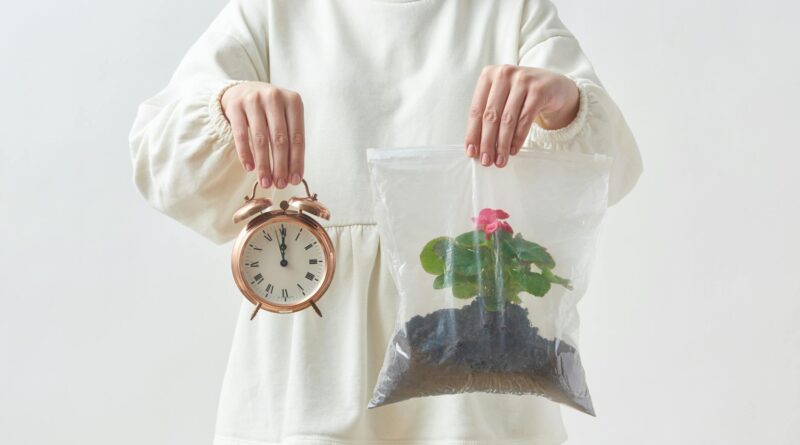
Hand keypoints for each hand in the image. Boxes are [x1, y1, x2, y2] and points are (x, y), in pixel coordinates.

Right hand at [221, 81, 304, 188]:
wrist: (244, 90)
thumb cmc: (270, 110)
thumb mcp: (285, 117)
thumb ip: (291, 139)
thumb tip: (293, 174)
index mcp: (293, 101)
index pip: (297, 137)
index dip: (296, 161)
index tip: (294, 180)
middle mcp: (274, 97)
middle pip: (280, 139)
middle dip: (280, 166)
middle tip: (280, 185)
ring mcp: (254, 100)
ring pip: (260, 139)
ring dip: (264, 164)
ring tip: (265, 182)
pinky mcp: (236, 106)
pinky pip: (241, 135)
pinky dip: (246, 154)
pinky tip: (250, 168)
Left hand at [464, 65, 579, 167]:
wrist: (554, 86)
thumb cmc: (522, 95)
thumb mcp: (502, 99)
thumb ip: (489, 117)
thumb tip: (477, 148)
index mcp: (489, 75)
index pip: (476, 109)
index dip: (473, 133)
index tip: (471, 152)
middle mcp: (504, 74)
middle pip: (491, 115)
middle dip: (487, 142)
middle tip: (486, 161)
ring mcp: (522, 80)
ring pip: (507, 119)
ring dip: (502, 144)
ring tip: (500, 160)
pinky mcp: (539, 90)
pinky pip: (525, 120)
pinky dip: (518, 138)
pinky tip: (514, 150)